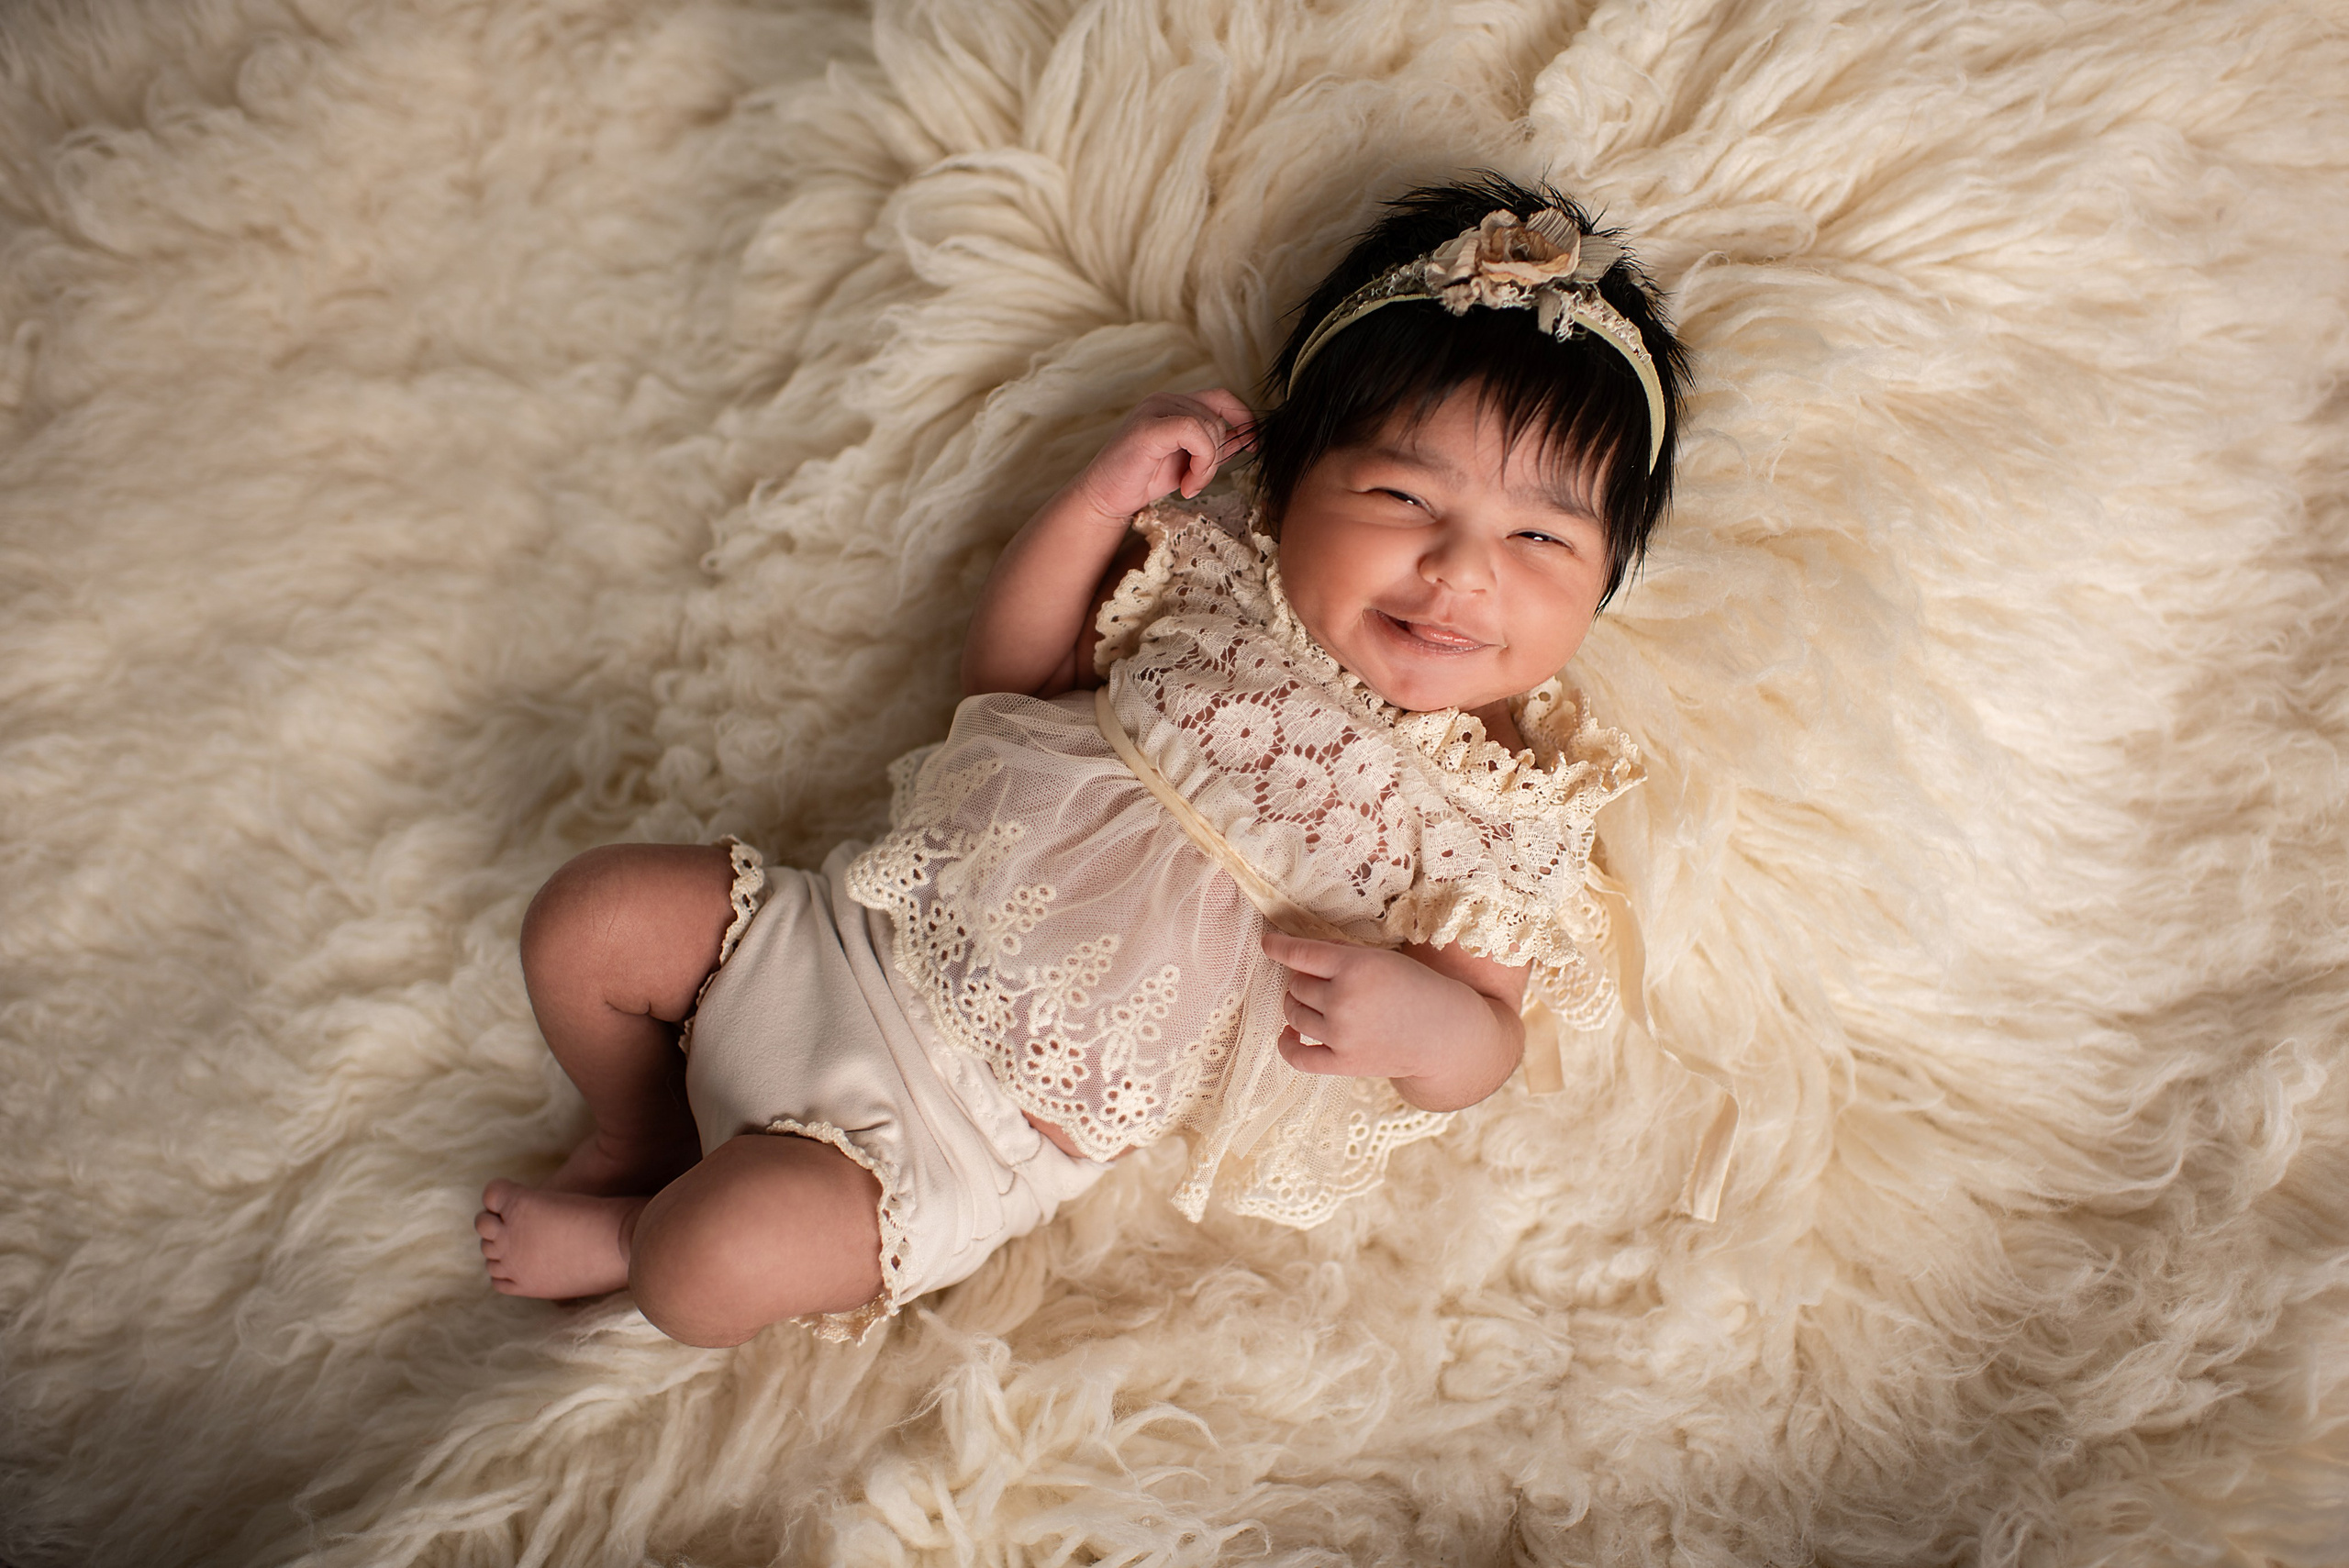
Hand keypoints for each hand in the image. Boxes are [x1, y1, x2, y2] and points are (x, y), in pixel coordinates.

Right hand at [1066, 389, 1256, 522]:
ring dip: (1207, 466)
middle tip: (1196, 483)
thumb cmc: (1143, 480)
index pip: (1221, 397)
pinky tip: (1186, 484)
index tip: (1253, 444)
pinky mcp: (1148, 427)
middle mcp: (1164, 400)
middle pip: (1217, 417)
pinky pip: (1194, 432)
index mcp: (1173, 404)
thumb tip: (1249, 438)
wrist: (1105, 498)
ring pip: (1209, 426)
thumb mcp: (1188, 462)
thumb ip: (1213, 447)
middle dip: (1216, 457)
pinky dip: (1200, 462)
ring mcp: (1154, 410)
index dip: (1243, 417)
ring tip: (1188, 486)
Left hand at [1261, 928, 1524, 1111]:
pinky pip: (1297, 1056)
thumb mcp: (1381, 959)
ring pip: (1294, 1013)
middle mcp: (1343, 999)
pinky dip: (1287, 1044)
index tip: (1267, 943)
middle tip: (1323, 982)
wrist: (1445, 1033)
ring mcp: (1341, 1034)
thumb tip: (1298, 954)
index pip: (1301, 953)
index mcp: (1355, 966)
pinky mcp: (1343, 1063)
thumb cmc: (1415, 988)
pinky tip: (1289, 1034)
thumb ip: (1341, 956)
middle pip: (1296, 985)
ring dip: (1296, 1006)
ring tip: (1313, 1004)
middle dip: (1303, 980)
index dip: (1278, 947)